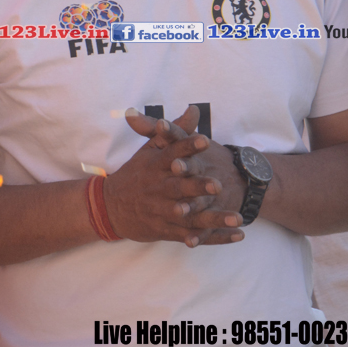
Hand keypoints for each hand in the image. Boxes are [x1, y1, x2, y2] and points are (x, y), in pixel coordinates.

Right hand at [102, 107, 243, 245]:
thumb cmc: (136, 174)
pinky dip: (215, 238)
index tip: (205, 139)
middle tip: (217, 185)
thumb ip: (174, 131)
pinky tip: (237, 235)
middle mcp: (158, 188)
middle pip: (179, 188)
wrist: (110, 207)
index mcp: (155, 166)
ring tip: (237, 217)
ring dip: (214, 218)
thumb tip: (194, 109)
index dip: (187, 146)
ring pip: (190, 216)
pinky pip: (193, 235)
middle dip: (197, 187)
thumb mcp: (150, 150)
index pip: (172, 153)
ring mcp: (163, 211)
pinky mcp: (167, 230)